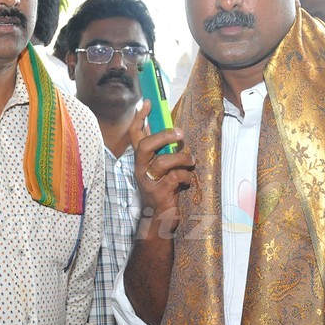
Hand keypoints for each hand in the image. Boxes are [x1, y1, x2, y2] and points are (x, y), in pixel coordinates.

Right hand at [129, 100, 194, 227]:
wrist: (158, 221)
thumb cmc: (162, 190)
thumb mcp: (159, 169)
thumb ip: (162, 152)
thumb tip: (173, 131)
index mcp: (141, 160)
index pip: (135, 135)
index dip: (139, 118)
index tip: (148, 103)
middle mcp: (140, 169)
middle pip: (145, 145)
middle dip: (164, 136)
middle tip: (180, 133)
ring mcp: (148, 182)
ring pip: (163, 162)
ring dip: (181, 158)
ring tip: (190, 160)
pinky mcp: (159, 193)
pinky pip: (175, 178)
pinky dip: (186, 176)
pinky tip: (188, 180)